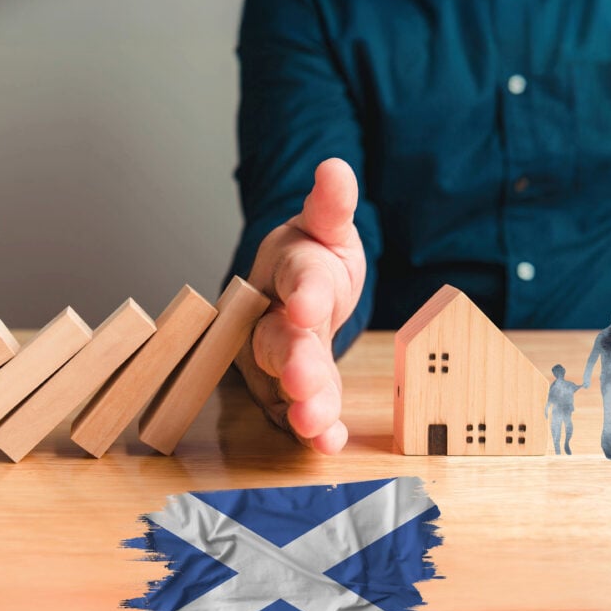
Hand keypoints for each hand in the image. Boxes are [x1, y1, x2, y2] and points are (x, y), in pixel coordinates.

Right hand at [234, 158, 365, 453]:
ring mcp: (278, 355)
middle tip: (303, 381)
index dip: (302, 293)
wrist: (298, 290)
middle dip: (292, 361)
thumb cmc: (313, 257)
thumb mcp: (326, 228)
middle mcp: (274, 316)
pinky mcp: (290, 387)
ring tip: (316, 425)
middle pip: (278, 339)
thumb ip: (331, 206)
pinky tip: (328, 443)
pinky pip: (297, 409)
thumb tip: (336, 167)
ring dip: (301, 403)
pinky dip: (312, 428)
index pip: (295, 280)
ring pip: (283, 381)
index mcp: (289, 271)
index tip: (308, 306)